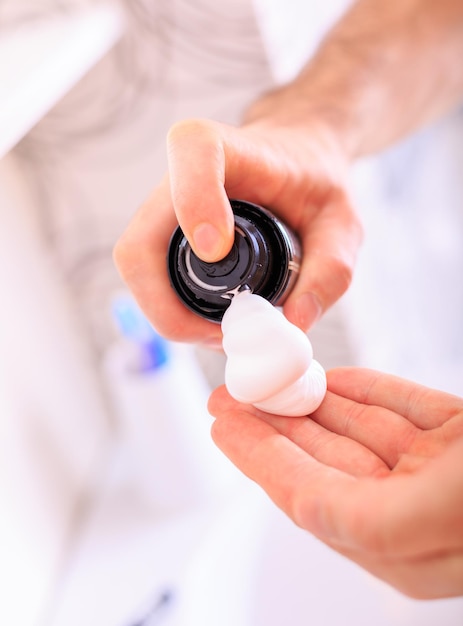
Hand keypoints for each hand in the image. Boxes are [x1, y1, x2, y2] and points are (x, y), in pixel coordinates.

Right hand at [113, 116, 361, 343]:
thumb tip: (295, 321)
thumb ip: (331, 268)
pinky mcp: (161, 238)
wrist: (295, 165)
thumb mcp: (342, 221)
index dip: (195, 205)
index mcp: (225, 147)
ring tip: (224, 332)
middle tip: (222, 334)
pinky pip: (150, 282)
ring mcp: (163, 211)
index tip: (219, 250)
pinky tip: (214, 322)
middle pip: (139, 248)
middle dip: (170, 308)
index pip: (192, 155)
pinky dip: (174, 312)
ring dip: (171, 316)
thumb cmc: (314, 184)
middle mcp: (179, 175)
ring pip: (138, 273)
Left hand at [209, 367, 462, 598]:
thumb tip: (304, 505)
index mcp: (402, 543)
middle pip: (325, 458)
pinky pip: (401, 405)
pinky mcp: (457, 435)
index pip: (308, 494)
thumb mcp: (442, 516)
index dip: (259, 458)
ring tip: (274, 376)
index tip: (223, 425)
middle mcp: (410, 507)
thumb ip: (367, 518)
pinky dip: (366, 389)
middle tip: (236, 394)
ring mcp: (434, 467)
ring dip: (314, 401)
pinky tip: (333, 378)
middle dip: (275, 423)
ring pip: (359, 428)